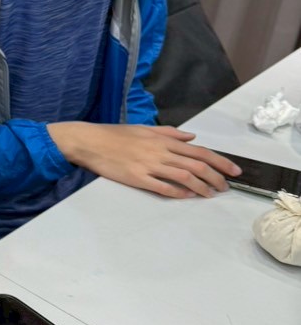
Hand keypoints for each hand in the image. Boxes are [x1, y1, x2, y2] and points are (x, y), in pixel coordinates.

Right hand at [48, 122, 240, 198]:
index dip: (220, 161)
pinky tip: (188, 196)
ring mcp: (148, 165)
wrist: (90, 141)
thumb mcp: (144, 128)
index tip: (234, 170)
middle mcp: (159, 151)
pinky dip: (178, 192)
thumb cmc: (115, 134)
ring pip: (184, 176)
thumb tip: (191, 137)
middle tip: (226, 187)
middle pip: (196, 165)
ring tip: (211, 194)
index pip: (199, 151)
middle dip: (216, 177)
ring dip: (201, 187)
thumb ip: (169, 133)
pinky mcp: (137, 178)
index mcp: (163, 140)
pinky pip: (162, 187)